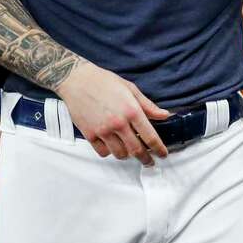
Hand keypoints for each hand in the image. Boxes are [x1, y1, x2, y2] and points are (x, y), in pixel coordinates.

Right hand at [56, 60, 170, 164]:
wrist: (77, 80)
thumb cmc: (104, 82)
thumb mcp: (131, 89)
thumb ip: (148, 105)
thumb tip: (164, 115)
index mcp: (132, 111)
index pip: (150, 137)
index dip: (159, 149)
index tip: (163, 154)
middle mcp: (119, 123)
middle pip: (136, 150)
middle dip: (146, 159)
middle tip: (149, 161)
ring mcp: (103, 130)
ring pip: (120, 154)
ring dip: (127, 155)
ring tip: (130, 150)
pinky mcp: (89, 134)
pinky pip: (103, 152)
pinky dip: (110, 152)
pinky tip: (112, 146)